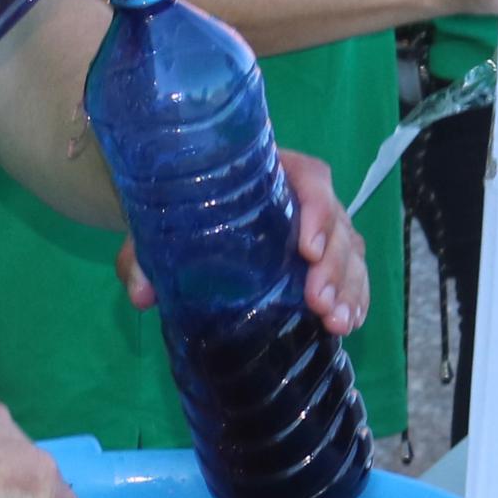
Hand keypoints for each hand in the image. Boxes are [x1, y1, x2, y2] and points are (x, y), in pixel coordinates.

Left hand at [118, 147, 368, 333]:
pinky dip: (355, 298)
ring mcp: (317, 228)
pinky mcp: (322, 258)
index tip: (308, 249)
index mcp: (270, 173)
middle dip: (335, 265)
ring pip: (349, 250)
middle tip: (319, 302)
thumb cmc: (177, 212)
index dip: (318, 210)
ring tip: (336, 323)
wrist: (183, 220)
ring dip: (349, 287)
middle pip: (337, 220)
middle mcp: (301, 196)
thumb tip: (142, 294)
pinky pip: (351, 273)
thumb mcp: (156, 228)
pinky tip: (348, 324)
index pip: (310, 178)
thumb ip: (142, 256)